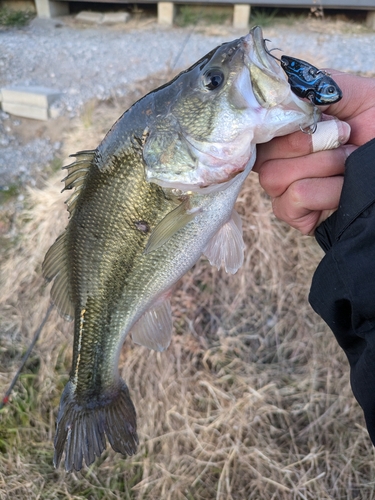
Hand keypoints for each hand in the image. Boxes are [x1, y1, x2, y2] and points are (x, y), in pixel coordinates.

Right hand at [253, 72, 374, 234]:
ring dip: (321, 165)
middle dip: (308, 143)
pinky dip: (325, 191)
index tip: (302, 117)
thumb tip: (283, 86)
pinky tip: (342, 189)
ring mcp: (283, 191)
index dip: (269, 123)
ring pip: (273, 177)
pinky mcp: (294, 215)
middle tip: (344, 137)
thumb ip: (317, 86)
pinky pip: (293, 198)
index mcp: (285, 134)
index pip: (254, 131)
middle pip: (261, 155)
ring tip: (347, 162)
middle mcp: (279, 163)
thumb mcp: (352, 94)